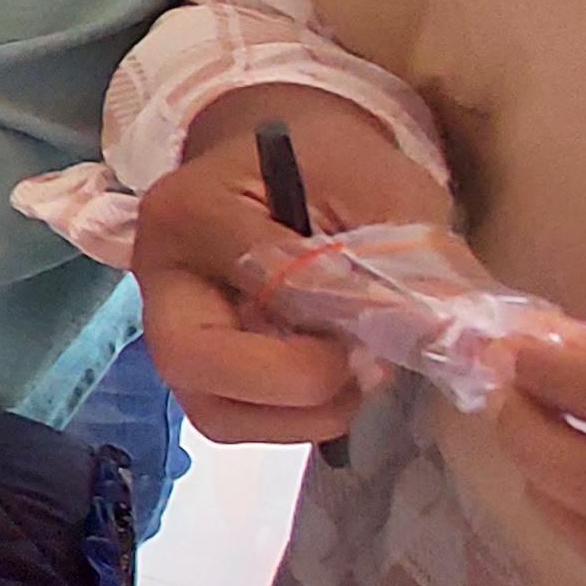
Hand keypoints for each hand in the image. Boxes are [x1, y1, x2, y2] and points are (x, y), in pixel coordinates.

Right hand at [134, 102, 441, 443]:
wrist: (289, 165)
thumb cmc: (335, 166)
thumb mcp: (380, 187)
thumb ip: (400, 250)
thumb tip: (426, 332)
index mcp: (192, 209)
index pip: (250, 273)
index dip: (330, 306)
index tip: (393, 311)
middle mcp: (159, 274)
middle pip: (190, 360)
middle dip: (291, 381)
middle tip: (360, 362)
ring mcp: (167, 326)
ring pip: (213, 410)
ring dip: (302, 414)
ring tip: (358, 371)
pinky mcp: (196, 366)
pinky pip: (235, 420)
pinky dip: (298, 418)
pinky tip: (337, 378)